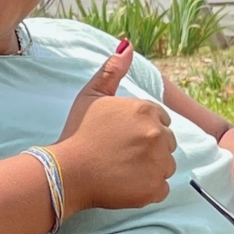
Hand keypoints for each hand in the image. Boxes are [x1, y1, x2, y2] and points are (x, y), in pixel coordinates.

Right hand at [52, 38, 175, 213]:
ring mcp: (158, 162)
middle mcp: (157, 134)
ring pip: (166, 165)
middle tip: (121, 154)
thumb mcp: (92, 96)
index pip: (160, 119)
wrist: (66, 172)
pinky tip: (126, 183)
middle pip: (167, 142)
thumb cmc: (78, 132)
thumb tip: (128, 45)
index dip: (141, 129)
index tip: (122, 137)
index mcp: (146, 110)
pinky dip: (148, 188)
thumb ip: (112, 70)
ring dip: (150, 168)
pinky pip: (161, 187)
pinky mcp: (155, 188)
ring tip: (122, 168)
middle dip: (149, 147)